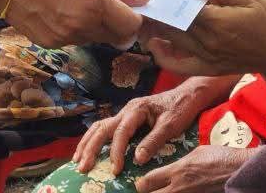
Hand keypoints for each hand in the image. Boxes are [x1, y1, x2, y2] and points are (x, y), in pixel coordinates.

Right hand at [0, 0, 147, 48]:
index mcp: (97, 3)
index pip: (131, 25)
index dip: (134, 18)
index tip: (129, 9)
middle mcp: (83, 25)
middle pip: (115, 36)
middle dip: (116, 24)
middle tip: (103, 5)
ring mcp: (65, 37)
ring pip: (94, 39)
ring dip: (94, 26)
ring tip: (76, 3)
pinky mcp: (50, 43)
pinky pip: (72, 40)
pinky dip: (73, 29)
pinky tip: (59, 10)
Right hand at [73, 86, 207, 175]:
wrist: (187, 95)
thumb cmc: (180, 108)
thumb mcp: (170, 126)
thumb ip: (153, 141)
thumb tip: (137, 159)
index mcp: (136, 110)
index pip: (120, 132)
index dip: (116, 152)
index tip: (115, 170)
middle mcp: (126, 110)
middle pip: (101, 128)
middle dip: (90, 148)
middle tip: (82, 167)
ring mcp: (125, 113)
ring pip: (99, 126)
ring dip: (87, 143)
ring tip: (77, 160)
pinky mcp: (127, 118)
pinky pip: (106, 128)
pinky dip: (95, 139)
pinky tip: (89, 150)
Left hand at [135, 144, 253, 192]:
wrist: (240, 170)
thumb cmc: (221, 157)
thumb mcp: (196, 152)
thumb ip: (180, 163)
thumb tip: (172, 167)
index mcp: (177, 171)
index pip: (147, 182)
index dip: (141, 184)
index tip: (140, 184)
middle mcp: (179, 188)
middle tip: (148, 191)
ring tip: (161, 191)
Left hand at [145, 0, 265, 77]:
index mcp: (218, 20)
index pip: (180, 4)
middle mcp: (207, 41)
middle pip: (170, 23)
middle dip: (154, 8)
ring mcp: (205, 57)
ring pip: (169, 42)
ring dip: (153, 28)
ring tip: (143, 12)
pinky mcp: (207, 68)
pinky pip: (178, 65)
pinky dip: (162, 55)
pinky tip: (155, 42)